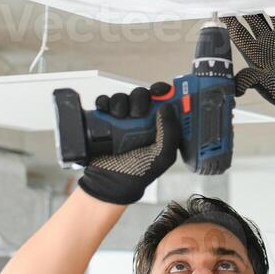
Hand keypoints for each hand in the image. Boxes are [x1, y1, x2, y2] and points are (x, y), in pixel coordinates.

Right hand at [77, 83, 181, 204]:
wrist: (110, 183)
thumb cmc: (139, 172)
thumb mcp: (163, 156)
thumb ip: (170, 132)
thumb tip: (167, 106)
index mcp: (158, 126)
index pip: (163, 100)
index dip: (164, 91)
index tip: (162, 90)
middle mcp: (141, 120)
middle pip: (142, 95)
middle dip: (140, 99)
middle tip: (138, 113)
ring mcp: (122, 119)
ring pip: (123, 97)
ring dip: (121, 102)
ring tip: (119, 118)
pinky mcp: (104, 120)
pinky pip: (104, 103)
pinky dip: (104, 102)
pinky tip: (106, 111)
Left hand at [220, 13, 274, 129]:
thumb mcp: (265, 87)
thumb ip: (249, 79)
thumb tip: (234, 85)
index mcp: (255, 53)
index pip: (238, 32)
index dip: (230, 20)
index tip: (224, 8)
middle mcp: (268, 42)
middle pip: (254, 18)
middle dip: (247, 6)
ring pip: (273, 13)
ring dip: (268, 1)